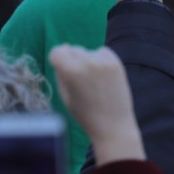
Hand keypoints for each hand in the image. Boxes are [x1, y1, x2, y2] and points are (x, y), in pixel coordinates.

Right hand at [48, 45, 144, 164]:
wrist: (113, 126)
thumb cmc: (84, 114)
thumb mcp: (64, 94)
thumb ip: (61, 71)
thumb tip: (65, 48)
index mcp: (70, 71)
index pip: (56, 51)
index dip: (56, 61)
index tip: (61, 70)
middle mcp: (87, 63)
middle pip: (72, 49)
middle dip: (72, 60)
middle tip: (79, 80)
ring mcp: (103, 62)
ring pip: (86, 51)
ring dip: (86, 60)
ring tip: (93, 80)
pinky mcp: (116, 63)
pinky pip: (101, 52)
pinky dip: (99, 59)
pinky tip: (102, 76)